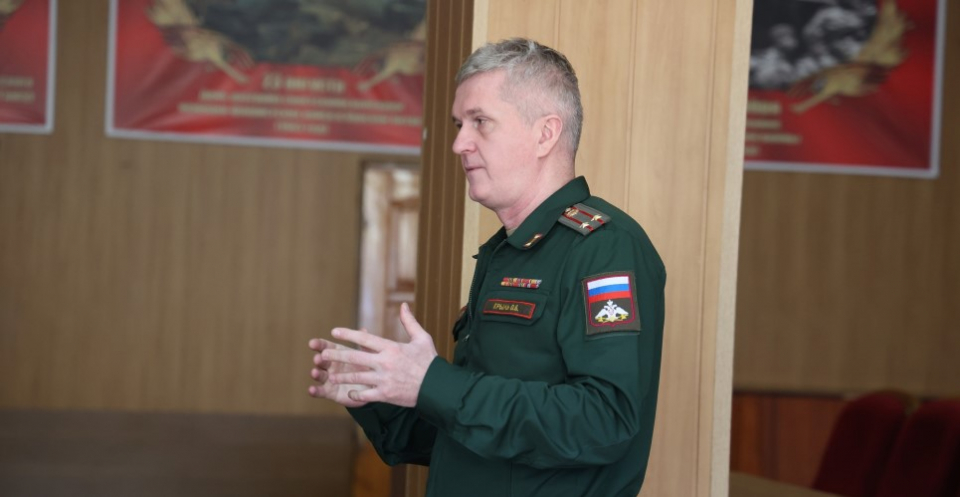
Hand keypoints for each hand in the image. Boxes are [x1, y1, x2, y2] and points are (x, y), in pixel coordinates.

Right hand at [308, 335, 372, 407]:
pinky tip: (311, 390)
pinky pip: (321, 391)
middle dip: (319, 359)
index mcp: (338, 353)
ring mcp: (329, 378)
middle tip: (318, 358)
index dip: (319, 344)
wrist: (372, 388)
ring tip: (315, 372)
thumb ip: (364, 344)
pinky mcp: (330, 392)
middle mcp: (331, 365)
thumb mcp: (367, 355)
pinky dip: (315, 391)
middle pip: (322, 360)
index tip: (312, 343)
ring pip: (319, 375)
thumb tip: (364, 330)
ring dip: (316, 373)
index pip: (326, 346)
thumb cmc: (367, 367)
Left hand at [320, 303, 437, 407]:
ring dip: (342, 376)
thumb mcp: (422, 338)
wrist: (437, 387)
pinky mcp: (385, 394)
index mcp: (391, 348)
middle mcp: (385, 363)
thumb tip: (404, 305)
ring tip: (331, 376)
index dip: (348, 334)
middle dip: (337, 355)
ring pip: (356, 377)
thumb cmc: (430, 362)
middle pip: (355, 357)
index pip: (365, 338)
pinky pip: (365, 395)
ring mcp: (383, 379)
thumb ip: (409, 322)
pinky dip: (356, 395)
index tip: (335, 332)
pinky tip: (349, 394)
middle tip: (323, 355)